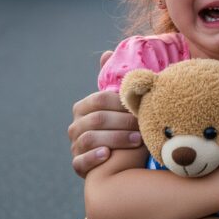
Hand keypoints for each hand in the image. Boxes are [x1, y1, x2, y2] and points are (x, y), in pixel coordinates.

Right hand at [68, 51, 140, 177]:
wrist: (119, 159)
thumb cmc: (122, 127)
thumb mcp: (119, 105)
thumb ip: (115, 82)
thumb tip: (107, 53)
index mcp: (84, 107)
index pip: (100, 100)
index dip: (121, 103)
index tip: (141, 108)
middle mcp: (76, 125)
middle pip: (96, 119)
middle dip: (122, 122)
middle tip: (143, 126)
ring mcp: (75, 145)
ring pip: (90, 139)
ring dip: (115, 138)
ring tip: (137, 140)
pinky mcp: (78, 165)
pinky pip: (80, 162)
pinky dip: (93, 158)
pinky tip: (108, 155)